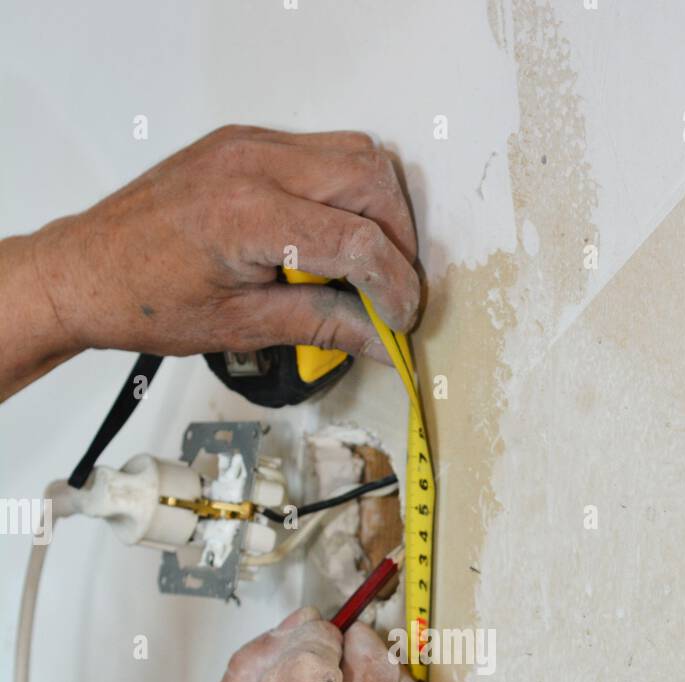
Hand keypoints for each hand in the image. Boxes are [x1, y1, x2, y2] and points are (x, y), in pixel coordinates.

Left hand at [29, 125, 418, 364]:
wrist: (86, 270)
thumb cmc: (146, 302)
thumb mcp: (241, 327)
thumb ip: (321, 326)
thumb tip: (380, 339)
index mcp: (248, 216)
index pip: (356, 239)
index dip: (393, 285)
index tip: (401, 321)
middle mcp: (253, 164)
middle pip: (370, 180)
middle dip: (399, 239)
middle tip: (395, 290)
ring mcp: (249, 144)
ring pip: (355, 153)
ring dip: (381, 207)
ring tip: (374, 262)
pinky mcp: (245, 141)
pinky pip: (322, 149)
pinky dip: (348, 189)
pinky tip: (338, 235)